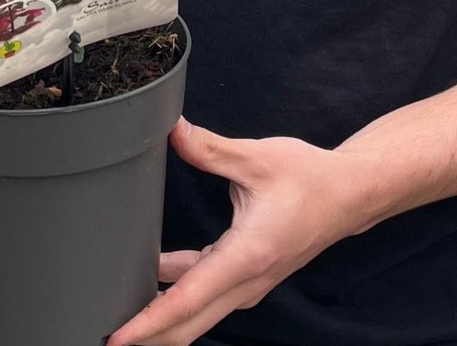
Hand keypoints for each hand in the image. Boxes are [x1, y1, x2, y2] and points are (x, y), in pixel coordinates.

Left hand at [106, 119, 368, 345]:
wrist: (348, 195)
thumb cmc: (308, 178)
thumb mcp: (257, 157)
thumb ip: (210, 149)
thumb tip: (172, 131)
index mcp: (247, 255)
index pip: (188, 298)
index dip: (150, 320)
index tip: (121, 336)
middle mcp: (247, 279)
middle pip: (189, 322)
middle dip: (149, 335)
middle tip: (108, 336)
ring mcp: (248, 283)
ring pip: (197, 313)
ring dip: (162, 318)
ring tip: (122, 315)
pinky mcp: (248, 275)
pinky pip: (206, 294)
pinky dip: (178, 297)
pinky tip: (153, 281)